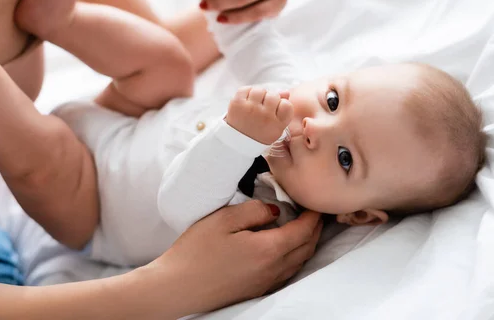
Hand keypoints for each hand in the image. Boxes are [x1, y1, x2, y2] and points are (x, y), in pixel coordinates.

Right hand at [151, 201, 322, 314]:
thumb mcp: (223, 220)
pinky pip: (287, 273)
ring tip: (305, 228)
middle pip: (307, 248)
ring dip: (307, 244)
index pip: (303, 230)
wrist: (177, 287)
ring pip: (299, 262)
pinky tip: (286, 249)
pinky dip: (295, 257)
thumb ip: (253, 210)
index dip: (313, 215)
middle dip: (315, 228)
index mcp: (268, 249)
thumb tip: (274, 210)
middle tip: (315, 212)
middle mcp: (273, 269)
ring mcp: (266, 283)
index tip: (315, 203)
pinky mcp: (257, 290)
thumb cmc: (196, 252)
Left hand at [226, 86, 294, 144]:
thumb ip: (283, 109)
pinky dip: (246, 93)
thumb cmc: (259, 132)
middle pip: (273, 95)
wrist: (237, 142)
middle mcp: (265, 117)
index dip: (282, 104)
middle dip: (269, 99)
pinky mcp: (237, 104)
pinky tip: (246, 102)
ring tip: (254, 104)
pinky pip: (245, 89)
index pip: (287, 105)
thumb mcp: (275, 127)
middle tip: (263, 107)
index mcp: (277, 125)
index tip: (276, 109)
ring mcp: (251, 109)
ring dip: (258, 95)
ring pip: (260, 90)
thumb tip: (286, 92)